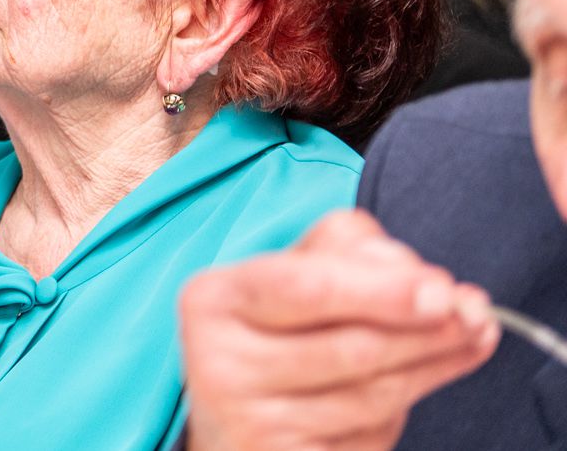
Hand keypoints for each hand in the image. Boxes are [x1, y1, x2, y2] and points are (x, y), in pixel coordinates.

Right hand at [180, 210, 498, 450]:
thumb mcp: (278, 280)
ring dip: (433, 364)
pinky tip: (428, 376)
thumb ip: (335, 252)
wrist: (225, 423)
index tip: (440, 290)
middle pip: (349, 346)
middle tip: (473, 313)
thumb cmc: (262, 339)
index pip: (303, 288)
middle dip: (425, 330)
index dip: (378, 290)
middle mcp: (220, 365)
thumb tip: (408, 268)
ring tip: (471, 336)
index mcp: (212, 301)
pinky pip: (369, 436)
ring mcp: (252, 424)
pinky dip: (407, 406)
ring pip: (370, 395)